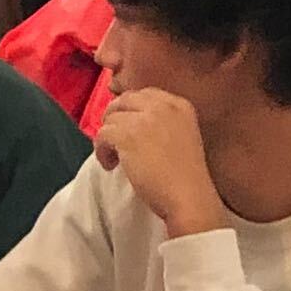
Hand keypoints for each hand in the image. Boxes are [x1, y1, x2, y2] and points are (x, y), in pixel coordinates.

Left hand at [94, 87, 226, 237]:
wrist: (189, 196)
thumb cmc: (186, 176)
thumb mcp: (182, 136)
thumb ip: (162, 123)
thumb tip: (130, 121)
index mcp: (180, 105)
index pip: (145, 94)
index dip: (131, 110)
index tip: (128, 128)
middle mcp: (163, 105)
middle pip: (125, 100)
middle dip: (115, 118)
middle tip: (115, 141)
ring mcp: (145, 118)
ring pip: (110, 118)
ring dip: (108, 139)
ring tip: (116, 159)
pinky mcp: (128, 135)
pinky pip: (102, 134)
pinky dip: (101, 151)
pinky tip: (111, 166)